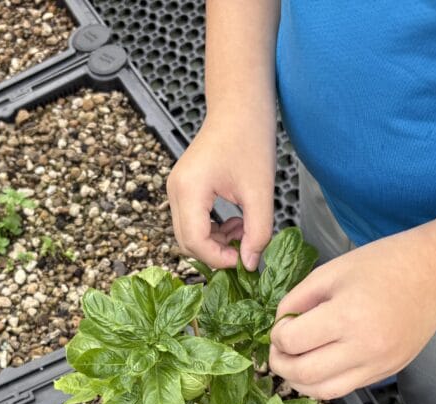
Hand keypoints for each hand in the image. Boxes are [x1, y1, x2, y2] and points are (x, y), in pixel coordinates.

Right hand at [167, 116, 274, 269]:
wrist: (240, 108)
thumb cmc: (251, 140)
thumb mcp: (260, 192)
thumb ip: (258, 232)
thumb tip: (250, 264)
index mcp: (189, 189)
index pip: (194, 241)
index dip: (218, 258)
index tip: (244, 259)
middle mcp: (175, 190)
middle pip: (186, 242)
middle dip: (216, 252)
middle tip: (246, 246)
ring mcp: (176, 189)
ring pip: (188, 234)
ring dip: (216, 241)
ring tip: (245, 227)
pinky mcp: (183, 188)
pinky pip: (192, 221)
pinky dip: (212, 229)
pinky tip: (235, 220)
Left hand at [269, 213, 435, 399]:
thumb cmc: (383, 264)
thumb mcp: (331, 271)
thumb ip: (297, 300)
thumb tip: (278, 326)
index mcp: (347, 315)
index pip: (293, 342)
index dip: (276, 336)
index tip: (279, 327)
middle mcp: (364, 347)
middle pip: (303, 374)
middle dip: (280, 364)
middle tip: (278, 350)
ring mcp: (379, 364)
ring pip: (324, 392)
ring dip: (300, 382)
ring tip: (294, 363)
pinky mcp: (388, 372)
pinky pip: (346, 388)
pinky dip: (324, 382)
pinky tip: (320, 364)